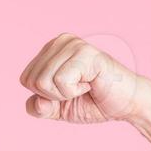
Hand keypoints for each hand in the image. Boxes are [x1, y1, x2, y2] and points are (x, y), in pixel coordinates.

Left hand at [19, 33, 150, 124]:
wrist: (125, 104)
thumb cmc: (92, 102)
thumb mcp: (56, 109)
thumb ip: (38, 107)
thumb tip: (37, 101)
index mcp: (50, 49)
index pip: (25, 79)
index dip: (44, 95)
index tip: (68, 90)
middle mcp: (60, 41)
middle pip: (31, 81)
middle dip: (53, 95)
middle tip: (79, 89)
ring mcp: (73, 44)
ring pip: (43, 81)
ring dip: (65, 94)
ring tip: (86, 85)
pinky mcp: (86, 53)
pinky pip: (60, 82)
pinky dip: (74, 92)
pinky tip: (91, 83)